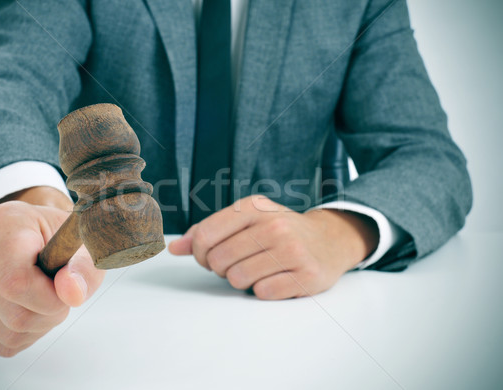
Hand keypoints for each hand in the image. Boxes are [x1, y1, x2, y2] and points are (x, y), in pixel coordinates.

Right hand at [0, 187, 105, 356]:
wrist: (41, 240)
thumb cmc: (61, 242)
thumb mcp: (86, 248)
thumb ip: (83, 269)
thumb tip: (71, 292)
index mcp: (6, 222)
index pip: (15, 281)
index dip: (47, 299)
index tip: (66, 292)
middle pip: (15, 314)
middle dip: (48, 312)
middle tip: (58, 290)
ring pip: (7, 332)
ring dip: (38, 325)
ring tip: (43, 297)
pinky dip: (23, 335)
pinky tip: (27, 308)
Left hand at [169, 195, 378, 299]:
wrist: (329, 240)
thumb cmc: (278, 231)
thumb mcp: (245, 221)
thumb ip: (207, 232)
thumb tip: (173, 248)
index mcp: (254, 207)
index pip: (205, 236)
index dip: (199, 253)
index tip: (208, 256)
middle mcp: (273, 225)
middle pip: (218, 261)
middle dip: (221, 268)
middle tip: (237, 263)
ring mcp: (292, 250)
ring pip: (237, 279)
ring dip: (241, 280)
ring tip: (257, 269)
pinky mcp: (305, 276)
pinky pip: (262, 293)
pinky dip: (262, 290)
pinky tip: (275, 278)